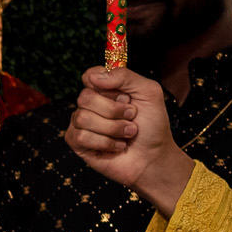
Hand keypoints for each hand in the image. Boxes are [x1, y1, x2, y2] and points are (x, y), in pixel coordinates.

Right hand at [65, 65, 194, 215]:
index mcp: (107, 89)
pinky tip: (117, 146)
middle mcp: (92, 105)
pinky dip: (105, 142)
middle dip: (113, 110)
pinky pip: (80, 136)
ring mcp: (82, 123)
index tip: (123, 94)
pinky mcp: (77, 143)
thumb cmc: (153, 125)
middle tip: (131, 116)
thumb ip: (124, 76)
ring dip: (113, 128)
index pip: (90, 75)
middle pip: (85, 97)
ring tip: (128, 133)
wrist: (154, 156)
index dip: (102, 83)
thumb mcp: (149, 92)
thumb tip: (93, 76)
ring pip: (83, 118)